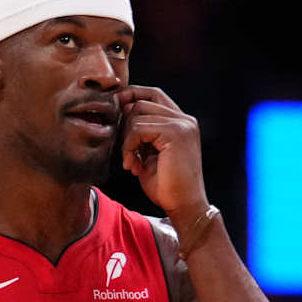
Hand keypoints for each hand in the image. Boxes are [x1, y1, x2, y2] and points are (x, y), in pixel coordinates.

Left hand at [119, 86, 207, 218]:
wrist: (184, 207)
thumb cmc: (167, 186)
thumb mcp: (149, 154)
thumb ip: (140, 133)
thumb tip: (120, 112)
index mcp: (182, 122)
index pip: (153, 94)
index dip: (131, 98)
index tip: (116, 116)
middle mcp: (185, 120)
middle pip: (142, 100)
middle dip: (125, 123)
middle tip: (126, 151)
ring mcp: (182, 125)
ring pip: (137, 112)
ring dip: (126, 138)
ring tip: (132, 162)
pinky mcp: (175, 133)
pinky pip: (138, 128)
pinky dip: (129, 146)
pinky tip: (134, 166)